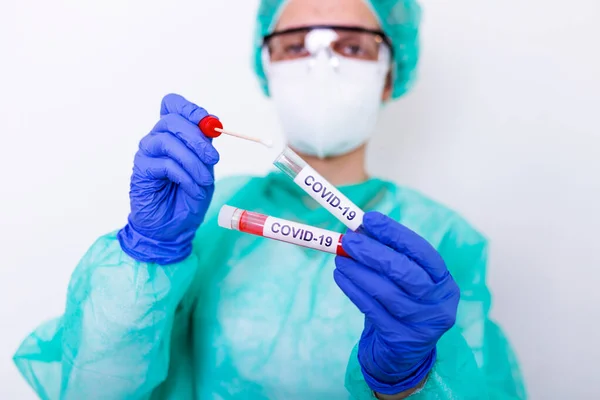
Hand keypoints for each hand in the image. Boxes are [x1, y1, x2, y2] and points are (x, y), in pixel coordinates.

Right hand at [117, 94, 219, 264]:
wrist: (174, 227)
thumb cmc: (189, 197)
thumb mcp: (205, 168)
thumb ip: (205, 146)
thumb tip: (212, 126)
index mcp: (173, 134)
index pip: (173, 104)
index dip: (190, 108)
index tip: (211, 123)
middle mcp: (157, 139)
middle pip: (171, 120)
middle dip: (197, 137)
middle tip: (213, 158)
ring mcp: (147, 153)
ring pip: (167, 141)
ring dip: (193, 161)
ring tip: (205, 180)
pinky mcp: (141, 170)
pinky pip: (165, 164)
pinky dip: (184, 176)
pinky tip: (192, 188)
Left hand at [334, 212, 459, 394]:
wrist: (403, 354)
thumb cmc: (403, 305)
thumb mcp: (404, 280)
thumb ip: (388, 255)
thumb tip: (358, 229)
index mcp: (443, 281)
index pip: (422, 251)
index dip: (395, 233)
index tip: (370, 219)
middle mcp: (439, 303)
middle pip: (405, 272)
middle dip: (374, 252)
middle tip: (348, 239)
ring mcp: (422, 324)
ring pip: (386, 292)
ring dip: (359, 271)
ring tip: (340, 257)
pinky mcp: (401, 339)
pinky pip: (372, 310)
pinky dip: (354, 290)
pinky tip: (341, 277)